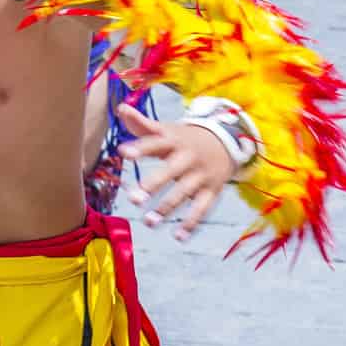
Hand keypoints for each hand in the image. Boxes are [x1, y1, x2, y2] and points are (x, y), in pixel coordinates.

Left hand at [117, 104, 235, 241]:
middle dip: (152, 184)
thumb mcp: (166, 129)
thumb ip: (142, 124)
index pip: (155, 142)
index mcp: (174, 140)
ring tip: (148, 222)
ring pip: (183, 193)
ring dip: (166, 208)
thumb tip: (120, 108)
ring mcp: (200, 175)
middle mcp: (187, 157)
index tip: (123, 152)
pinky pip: (202, 209)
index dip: (140, 147)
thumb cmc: (184, 138)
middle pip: (170, 171)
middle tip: (133, 199)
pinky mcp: (211, 191)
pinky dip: (191, 223)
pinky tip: (178, 236)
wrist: (224, 141)